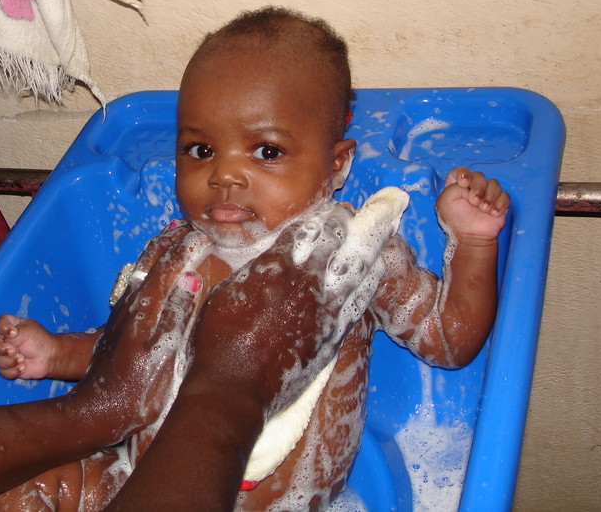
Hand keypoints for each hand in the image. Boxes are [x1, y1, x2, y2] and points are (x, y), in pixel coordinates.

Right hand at [0, 314, 59, 379]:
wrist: (50, 358)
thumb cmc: (41, 341)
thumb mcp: (27, 331)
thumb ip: (11, 335)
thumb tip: (3, 343)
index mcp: (11, 326)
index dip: (2, 327)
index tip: (13, 333)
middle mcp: (5, 339)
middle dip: (1, 348)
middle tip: (14, 351)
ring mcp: (5, 354)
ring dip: (8, 361)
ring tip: (22, 360)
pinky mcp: (7, 367)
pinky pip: (2, 371)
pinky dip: (12, 371)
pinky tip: (23, 367)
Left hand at [68, 221, 209, 443]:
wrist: (98, 410)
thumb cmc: (137, 389)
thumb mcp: (163, 354)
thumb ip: (176, 315)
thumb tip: (191, 280)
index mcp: (145, 307)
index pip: (169, 265)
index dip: (187, 247)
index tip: (205, 234)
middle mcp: (131, 302)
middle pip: (151, 259)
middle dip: (170, 239)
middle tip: (190, 224)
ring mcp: (122, 311)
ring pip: (141, 267)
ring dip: (158, 248)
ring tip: (172, 234)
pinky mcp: (119, 321)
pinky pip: (137, 280)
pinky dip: (150, 265)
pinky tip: (153, 269)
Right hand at [184, 202, 366, 417]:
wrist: (233, 388)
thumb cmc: (217, 341)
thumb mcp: (224, 293)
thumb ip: (251, 272)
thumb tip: (262, 259)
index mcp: (275, 266)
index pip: (309, 228)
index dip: (321, 216)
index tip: (326, 212)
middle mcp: (305, 282)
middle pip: (339, 239)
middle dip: (348, 221)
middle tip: (352, 213)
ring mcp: (324, 309)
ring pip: (359, 266)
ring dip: (370, 243)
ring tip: (384, 225)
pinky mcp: (334, 335)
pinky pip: (360, 301)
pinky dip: (369, 280)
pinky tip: (375, 270)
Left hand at [436, 167, 509, 243]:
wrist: (471, 236)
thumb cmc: (456, 220)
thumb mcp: (445, 202)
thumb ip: (452, 187)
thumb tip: (467, 182)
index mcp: (457, 186)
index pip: (461, 170)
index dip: (464, 173)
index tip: (464, 183)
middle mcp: (473, 187)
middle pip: (479, 175)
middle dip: (478, 188)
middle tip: (474, 202)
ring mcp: (487, 194)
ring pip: (494, 183)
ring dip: (489, 197)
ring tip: (483, 210)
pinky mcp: (499, 202)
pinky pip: (505, 195)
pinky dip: (500, 204)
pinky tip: (493, 213)